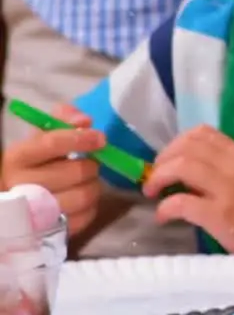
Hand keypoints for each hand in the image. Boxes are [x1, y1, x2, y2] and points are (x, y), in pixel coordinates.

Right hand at [0, 105, 102, 234]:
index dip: (81, 138)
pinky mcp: (50, 231)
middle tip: (90, 165)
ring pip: (83, 195)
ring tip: (86, 182)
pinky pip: (85, 216)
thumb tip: (84, 120)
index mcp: (17, 158)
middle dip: (91, 166)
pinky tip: (81, 198)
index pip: (51, 144)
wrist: (15, 201)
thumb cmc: (33, 164)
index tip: (100, 138)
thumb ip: (61, 121)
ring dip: (93, 185)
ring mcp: (34, 212)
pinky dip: (91, 206)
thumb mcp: (39, 138)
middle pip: (75, 172)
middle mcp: (21, 185)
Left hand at [142, 125, 233, 255]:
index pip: (202, 133)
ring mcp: (228, 189)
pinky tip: (163, 217)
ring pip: (181, 166)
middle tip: (155, 179)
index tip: (168, 161)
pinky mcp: (220, 214)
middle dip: (162, 160)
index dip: (176, 144)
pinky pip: (180, 202)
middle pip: (187, 146)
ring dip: (158, 178)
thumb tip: (186, 170)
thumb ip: (225, 169)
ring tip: (153, 193)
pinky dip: (164, 208)